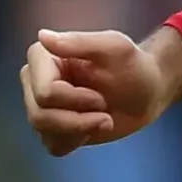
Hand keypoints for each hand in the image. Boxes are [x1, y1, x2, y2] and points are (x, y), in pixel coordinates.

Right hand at [20, 28, 174, 156]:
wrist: (146, 94)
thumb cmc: (133, 66)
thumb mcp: (114, 48)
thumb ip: (79, 42)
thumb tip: (42, 36)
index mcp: (44, 56)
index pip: (44, 91)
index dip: (74, 99)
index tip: (99, 96)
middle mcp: (35, 79)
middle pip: (40, 114)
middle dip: (78, 118)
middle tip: (104, 109)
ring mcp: (41, 104)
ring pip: (44, 130)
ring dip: (80, 129)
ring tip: (104, 118)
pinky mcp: (51, 127)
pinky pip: (53, 145)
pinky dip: (76, 140)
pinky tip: (92, 127)